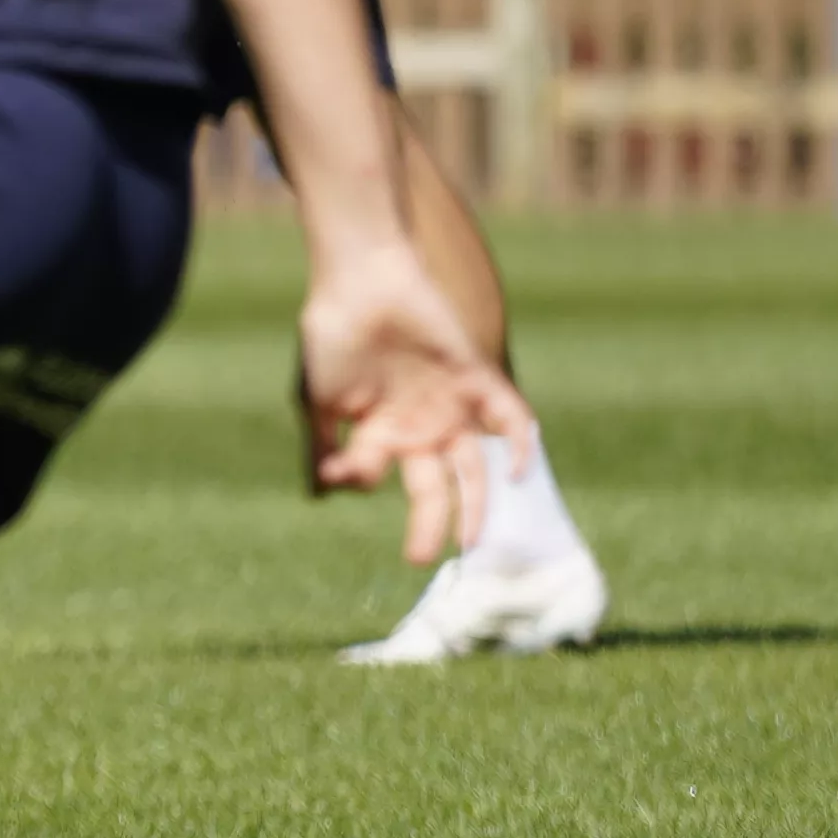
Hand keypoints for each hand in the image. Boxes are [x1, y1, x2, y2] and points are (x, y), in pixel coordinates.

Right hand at [295, 245, 536, 554]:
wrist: (362, 279)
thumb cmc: (332, 337)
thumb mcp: (319, 400)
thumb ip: (322, 447)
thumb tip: (322, 495)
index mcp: (384, 431)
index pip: (380, 475)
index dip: (361, 479)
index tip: (342, 472)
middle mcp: (422, 426)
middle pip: (435, 487)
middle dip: (431, 524)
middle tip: (421, 558)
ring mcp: (452, 407)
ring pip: (474, 468)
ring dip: (476, 504)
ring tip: (472, 540)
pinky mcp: (478, 380)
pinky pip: (510, 420)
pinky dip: (519, 445)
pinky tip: (516, 474)